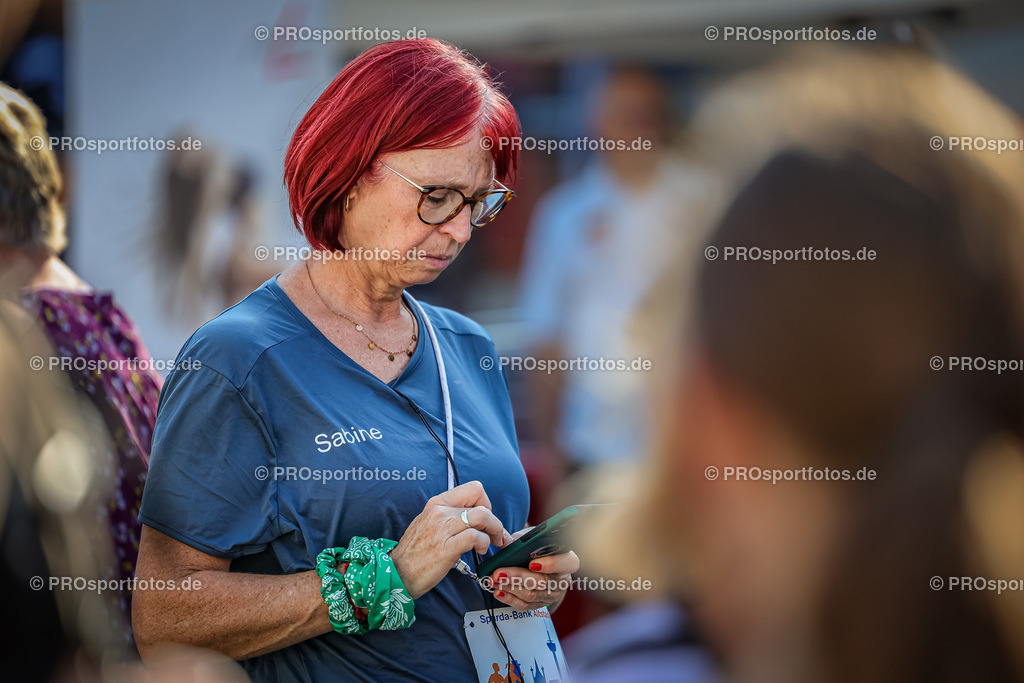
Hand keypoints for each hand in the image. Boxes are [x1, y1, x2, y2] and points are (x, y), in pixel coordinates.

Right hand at [391, 481, 512, 598]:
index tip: (486, 520)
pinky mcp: (446, 548)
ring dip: (494, 530)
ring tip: (489, 543)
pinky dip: (483, 543)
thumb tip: (477, 518)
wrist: (397, 573)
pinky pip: (474, 536)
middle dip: (495, 522)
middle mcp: (440, 511)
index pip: (474, 489)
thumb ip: (451, 517)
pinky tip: (479, 551)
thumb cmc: (416, 552)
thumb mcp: (431, 524)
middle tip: (496, 536)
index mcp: (438, 503)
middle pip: (482, 504)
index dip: (486, 503)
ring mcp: (442, 528)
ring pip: (482, 516)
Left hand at [488, 528, 579, 610]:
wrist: (540, 561)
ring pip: (531, 594)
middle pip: (542, 581)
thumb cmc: (537, 547)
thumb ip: (522, 540)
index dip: (551, 564)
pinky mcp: (541, 604)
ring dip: (509, 588)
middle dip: (517, 577)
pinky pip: (525, 605)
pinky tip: (498, 592)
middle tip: (499, 573)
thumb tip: (504, 542)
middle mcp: (562, 579)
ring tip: (494, 581)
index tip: (532, 563)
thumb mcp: (533, 539)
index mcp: (567, 560)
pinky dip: (510, 598)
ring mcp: (552, 594)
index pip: (567, 563)